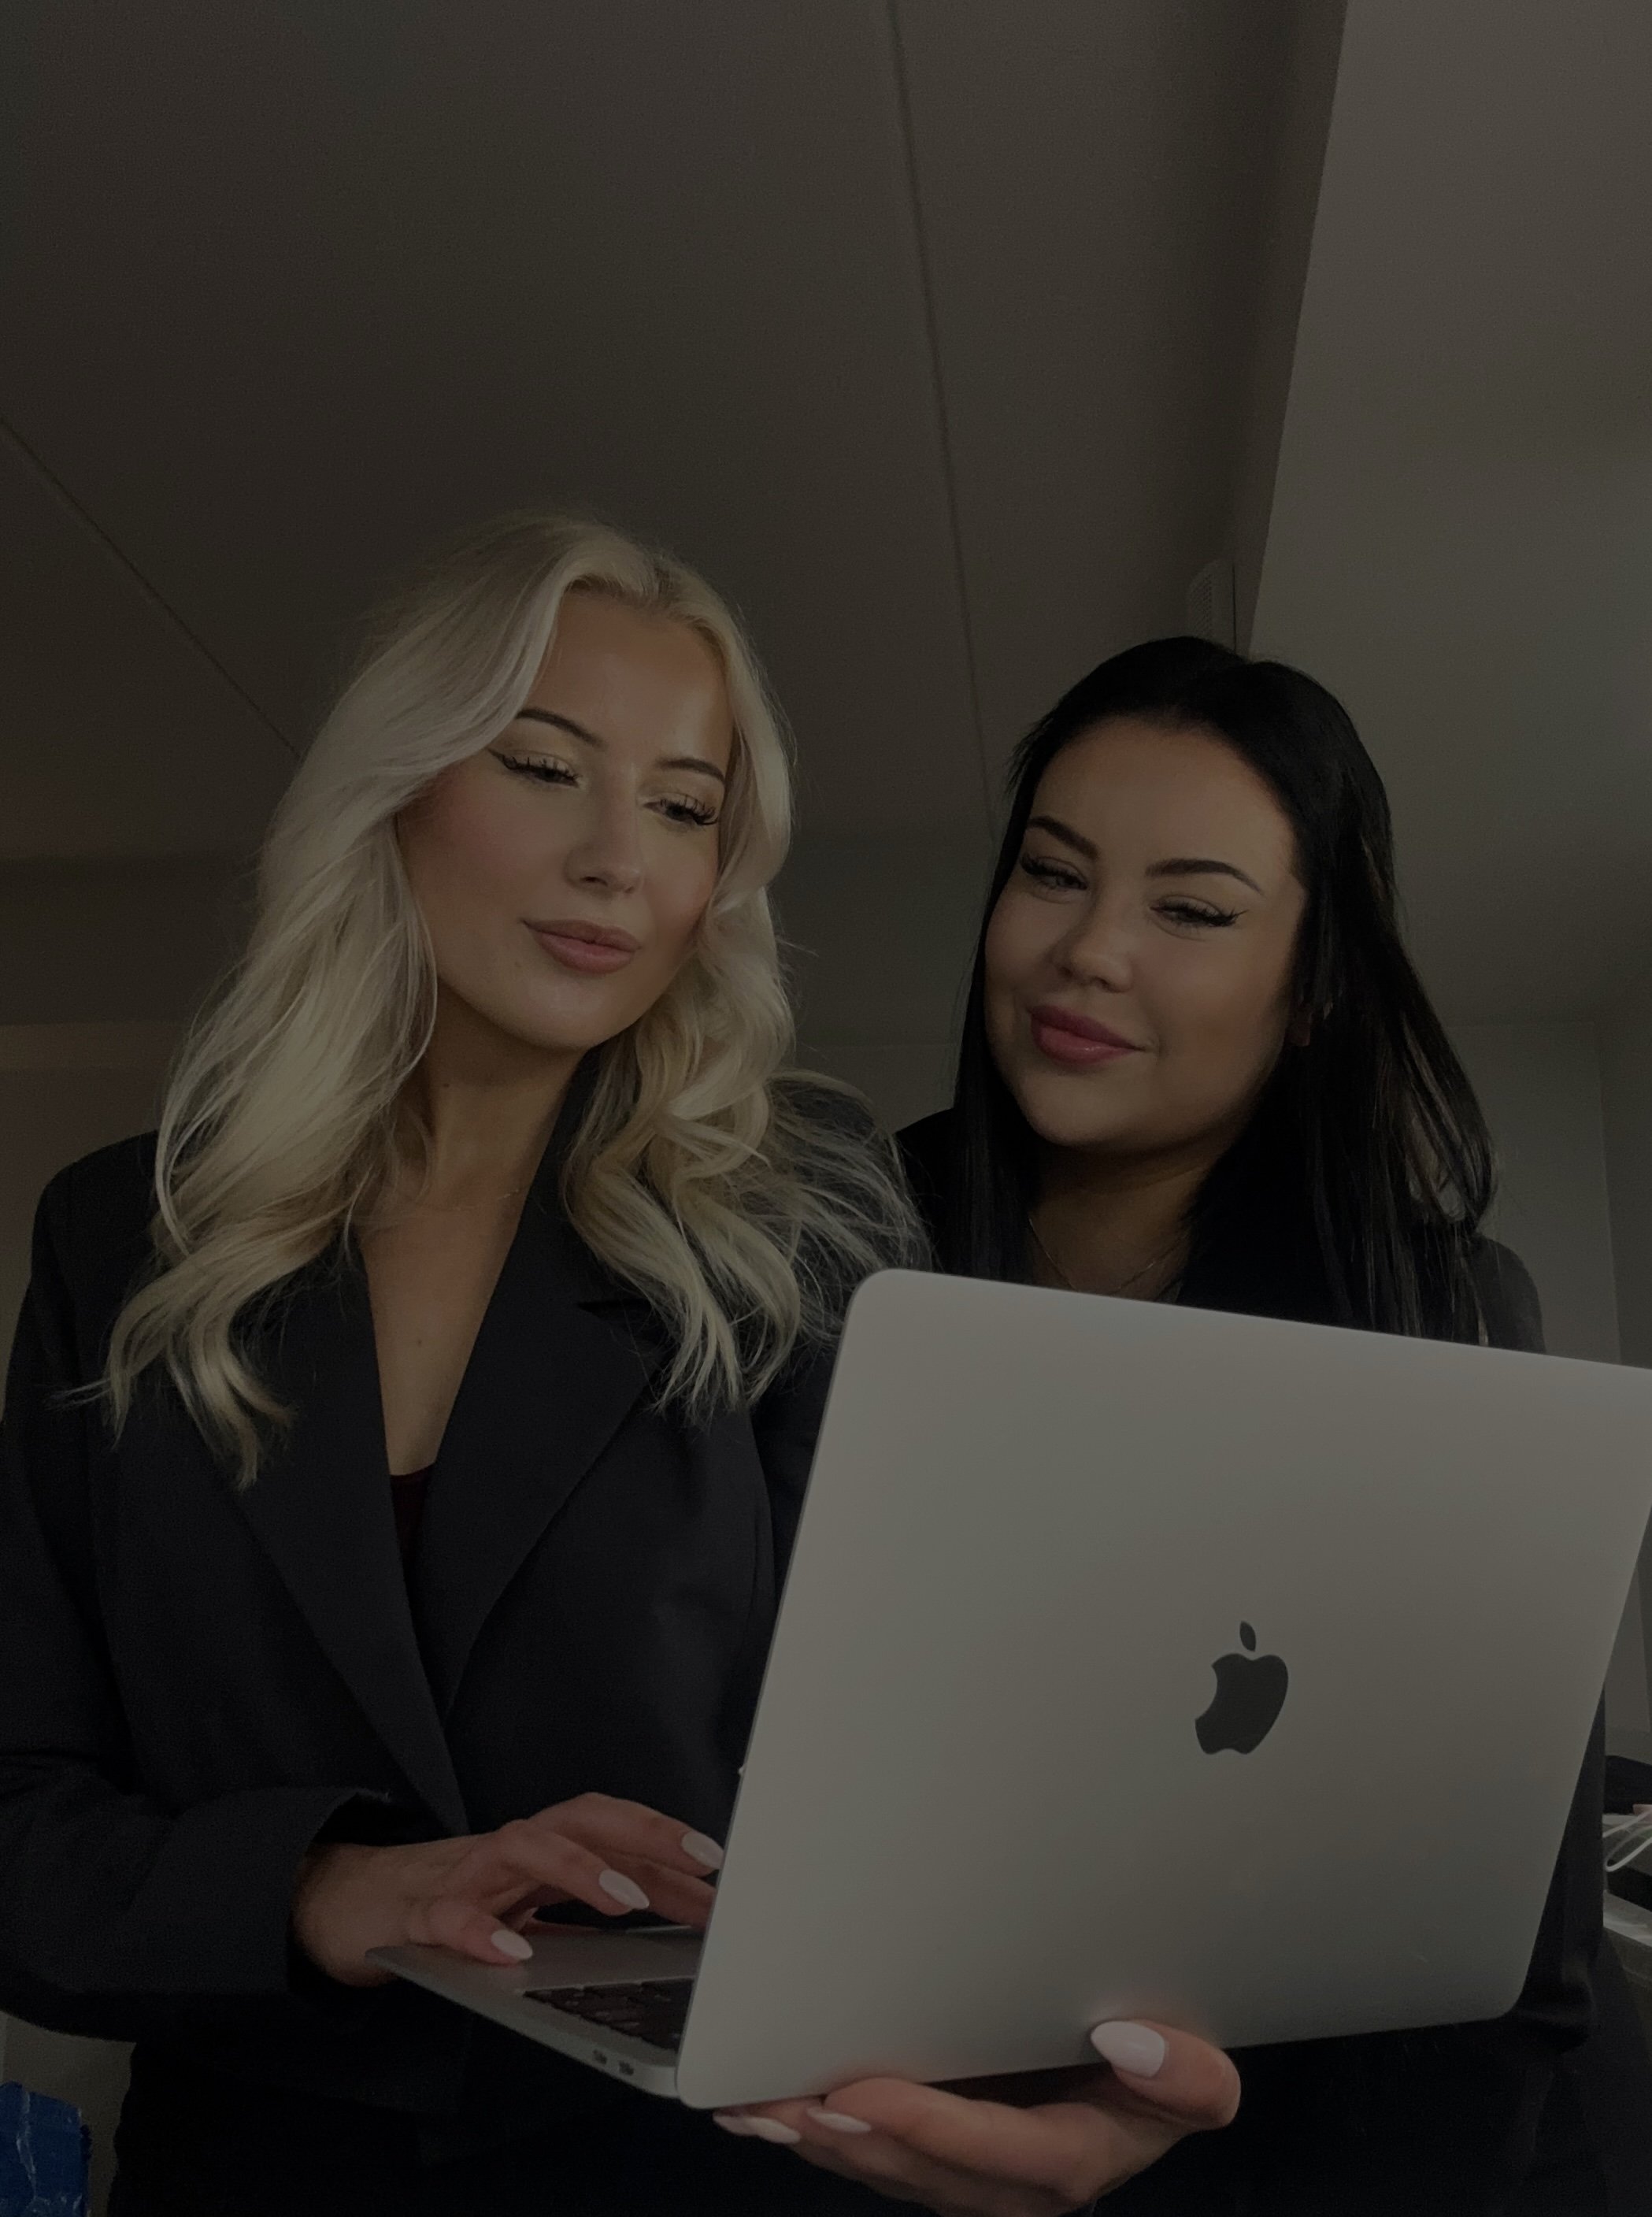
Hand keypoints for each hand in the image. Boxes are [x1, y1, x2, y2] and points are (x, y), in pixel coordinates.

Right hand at [291, 1792, 723, 1985]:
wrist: (343, 1906)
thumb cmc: (450, 1906)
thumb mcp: (527, 1910)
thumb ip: (585, 1919)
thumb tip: (669, 1935)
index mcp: (539, 1852)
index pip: (613, 1832)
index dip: (667, 1845)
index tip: (721, 1868)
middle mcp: (507, 1851)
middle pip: (581, 1817)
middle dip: (646, 1835)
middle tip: (702, 1866)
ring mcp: (459, 1876)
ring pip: (521, 1848)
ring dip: (578, 1868)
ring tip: (626, 1901)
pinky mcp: (412, 1916)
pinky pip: (446, 1916)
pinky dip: (478, 1930)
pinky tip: (511, 1953)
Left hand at [713, 2020, 1239, 2214]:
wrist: (1131, 2085)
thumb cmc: (1152, 2074)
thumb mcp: (1196, 2079)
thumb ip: (1186, 2077)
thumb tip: (1129, 2039)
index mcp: (1073, 2161)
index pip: (1000, 2155)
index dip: (930, 2131)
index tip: (865, 2093)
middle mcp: (1009, 2187)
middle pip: (922, 2171)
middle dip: (851, 2139)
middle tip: (786, 2100)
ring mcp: (963, 2180)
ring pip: (881, 2169)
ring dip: (815, 2141)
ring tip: (757, 2104)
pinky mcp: (930, 2161)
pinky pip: (866, 2156)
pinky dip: (812, 2135)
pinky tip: (761, 2111)